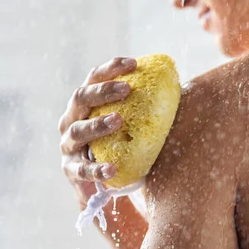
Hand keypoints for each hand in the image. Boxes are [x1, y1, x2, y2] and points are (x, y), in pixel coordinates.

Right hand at [58, 57, 135, 207]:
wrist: (103, 184)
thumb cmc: (119, 145)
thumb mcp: (128, 125)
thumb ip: (144, 108)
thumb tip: (179, 88)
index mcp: (85, 104)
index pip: (94, 78)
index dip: (111, 68)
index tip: (133, 63)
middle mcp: (71, 119)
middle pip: (81, 98)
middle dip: (103, 91)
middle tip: (126, 89)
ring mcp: (68, 145)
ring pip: (78, 130)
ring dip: (97, 124)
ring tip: (118, 121)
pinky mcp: (71, 170)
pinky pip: (82, 169)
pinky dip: (96, 169)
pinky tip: (112, 169)